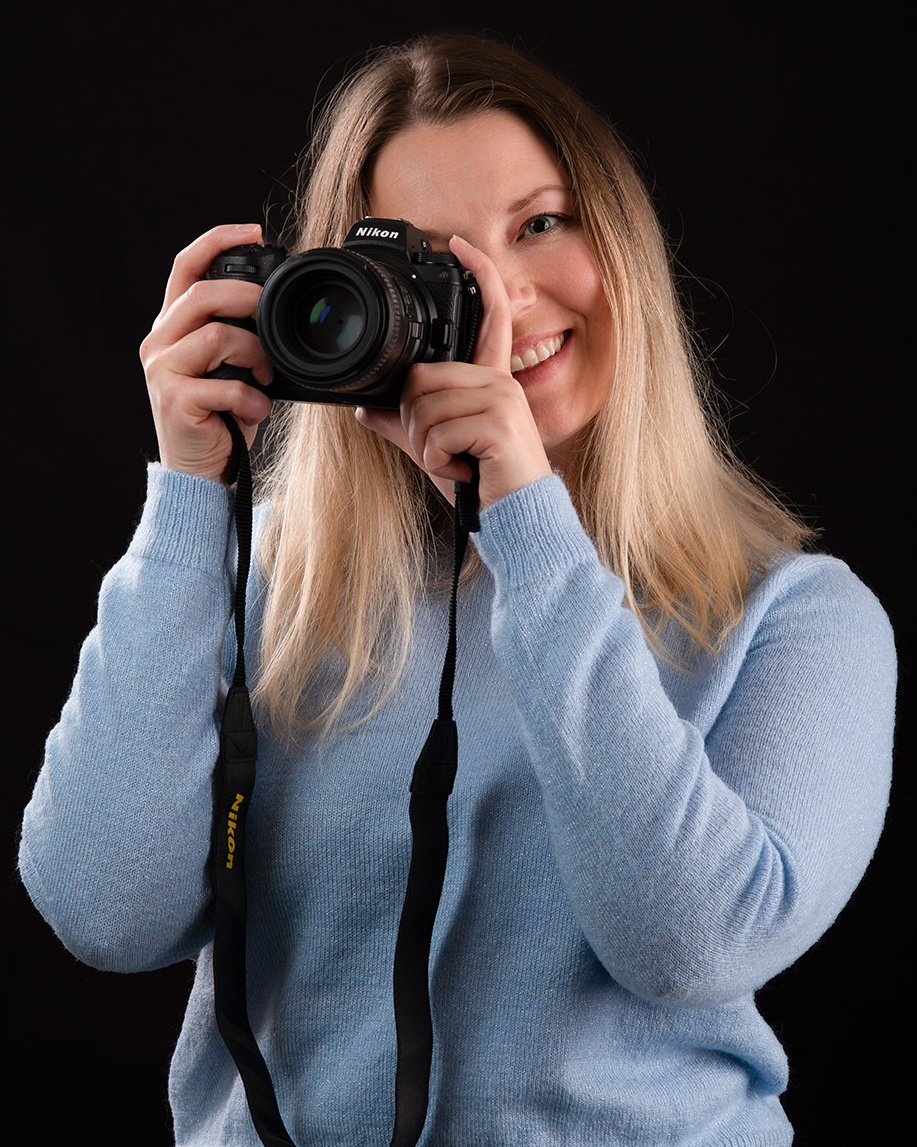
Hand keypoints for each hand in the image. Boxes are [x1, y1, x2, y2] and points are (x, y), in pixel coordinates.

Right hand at [140, 223, 273, 481]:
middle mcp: (160, 342)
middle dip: (249, 300)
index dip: (217, 241)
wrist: (200, 471)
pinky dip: (252, 398)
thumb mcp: (229, 368)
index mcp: (173, 327)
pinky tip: (258, 410)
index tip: (254, 231)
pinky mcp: (174, 401)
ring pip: (217, 336)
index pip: (185, 267)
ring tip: (267, 378)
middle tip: (273, 322)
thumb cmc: (221, 418)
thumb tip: (275, 308)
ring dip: (256, 356)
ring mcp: (162, 371)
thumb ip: (238, 335)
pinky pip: (224, 385)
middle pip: (203, 295)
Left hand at [355, 234, 551, 509]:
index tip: (459, 243)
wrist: (515, 518)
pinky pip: (436, 434)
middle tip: (445, 451)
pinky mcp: (498, 423)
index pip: (489, 316)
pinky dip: (438, 462)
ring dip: (426, 447)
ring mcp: (501, 398)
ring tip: (456, 462)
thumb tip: (366, 408)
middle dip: (416, 423)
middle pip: (421, 377)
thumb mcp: (435, 449)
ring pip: (423, 407)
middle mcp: (498, 380)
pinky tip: (464, 470)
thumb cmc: (482, 482)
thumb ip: (404, 425)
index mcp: (489, 378)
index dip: (478, 276)